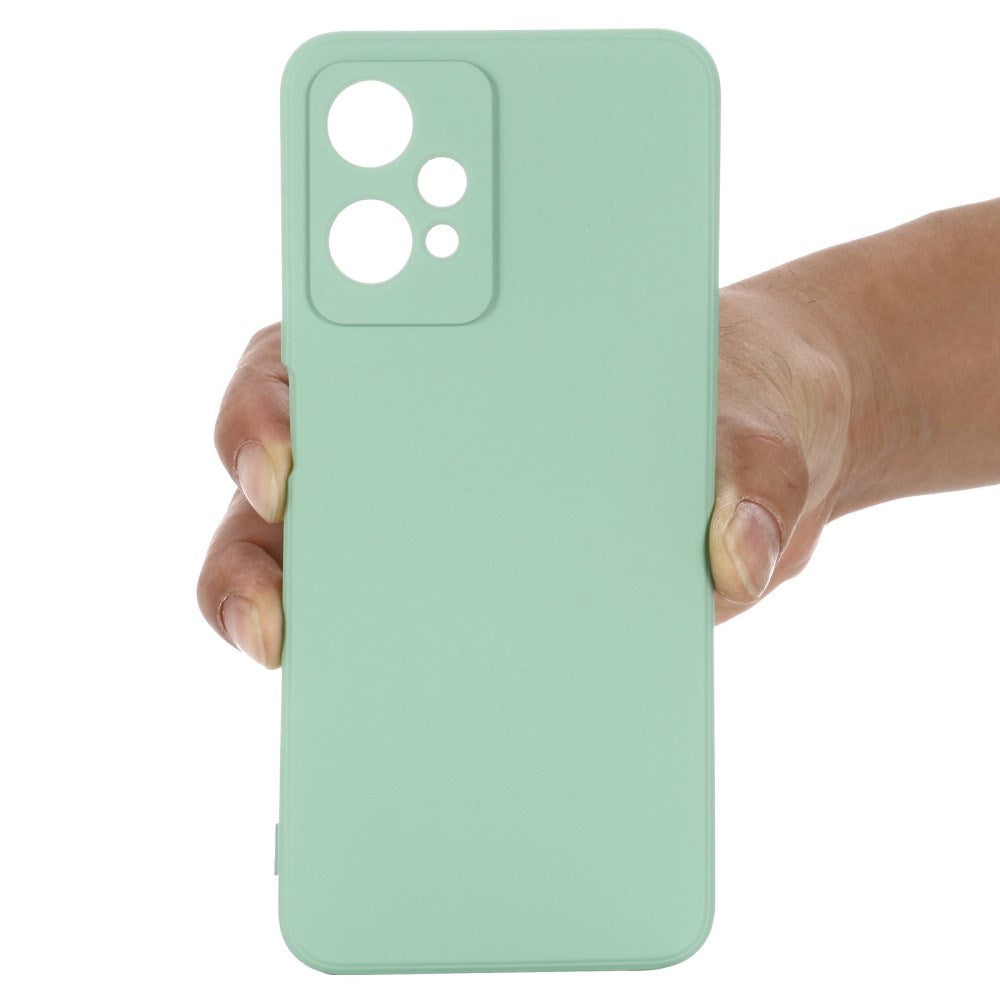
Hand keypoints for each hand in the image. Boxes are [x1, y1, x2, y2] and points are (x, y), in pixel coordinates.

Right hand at [196, 286, 856, 661]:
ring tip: (368, 708)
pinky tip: (447, 732)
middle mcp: (417, 445)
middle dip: (253, 560)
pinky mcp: (474, 603)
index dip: (264, 413)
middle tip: (278, 624)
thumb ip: (757, 472)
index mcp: (446, 357)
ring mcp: (436, 530)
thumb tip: (737, 557)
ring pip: (331, 589)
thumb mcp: (752, 418)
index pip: (306, 366)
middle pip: (287, 499)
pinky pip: (409, 650)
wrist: (757, 461)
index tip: (281, 466)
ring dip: (318, 650)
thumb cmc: (727, 402)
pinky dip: (401, 692)